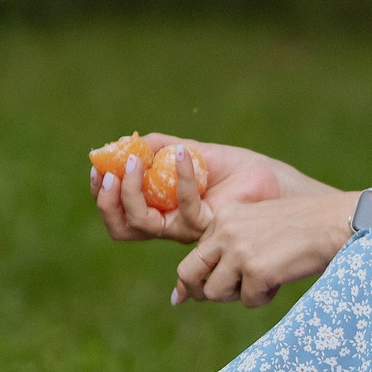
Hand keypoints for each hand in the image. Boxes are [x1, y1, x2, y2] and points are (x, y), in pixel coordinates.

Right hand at [89, 137, 296, 244]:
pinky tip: (184, 151)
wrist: (273, 181)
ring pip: (143, 223)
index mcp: (162, 209)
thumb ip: (161, 148)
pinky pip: (183, 205)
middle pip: (123, 227)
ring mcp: (187, 229)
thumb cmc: (237, 170)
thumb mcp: (193, 152)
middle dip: (108, 202)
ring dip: (131, 192)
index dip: (105, 195)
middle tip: (109, 173)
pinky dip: (179, 175)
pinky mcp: (208, 226)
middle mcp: (170, 225)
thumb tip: (129, 142)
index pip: (121, 213)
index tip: (99, 167)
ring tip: (135, 162)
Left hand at [174, 192, 355, 306]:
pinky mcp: (256, 271)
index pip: (194, 254)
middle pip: (188, 273)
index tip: (210, 285)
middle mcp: (225, 232)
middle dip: (201, 290)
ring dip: (239, 295)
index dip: (201, 275)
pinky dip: (265, 297)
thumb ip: (226, 251)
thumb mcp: (256, 229)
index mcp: (223, 217)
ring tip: (264, 281)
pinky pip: (249, 300)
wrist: (334, 223)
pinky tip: (281, 279)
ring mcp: (239, 251)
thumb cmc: (301, 227)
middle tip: (225, 293)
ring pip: (215, 292)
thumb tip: (179, 298)